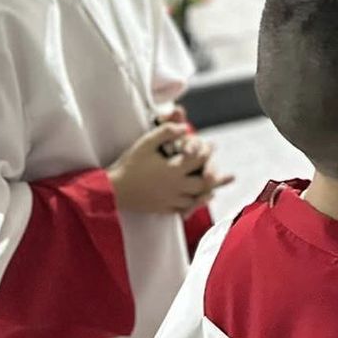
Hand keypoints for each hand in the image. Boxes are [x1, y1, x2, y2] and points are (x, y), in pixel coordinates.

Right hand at [108, 123, 229, 214]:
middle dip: (215, 175)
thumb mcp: (145, 143)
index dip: (208, 151)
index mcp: (173, 169)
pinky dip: (193, 205)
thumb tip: (186, 128)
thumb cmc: (128, 164)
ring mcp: (170, 200)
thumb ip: (166, 132)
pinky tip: (196, 202)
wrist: (112, 191)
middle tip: (225, 172)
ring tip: (216, 189)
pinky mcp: (163, 209)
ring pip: (196, 198)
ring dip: (207, 192)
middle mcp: (176, 186)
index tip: (212, 145)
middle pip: (204, 182)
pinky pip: (183, 209)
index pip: (199, 159)